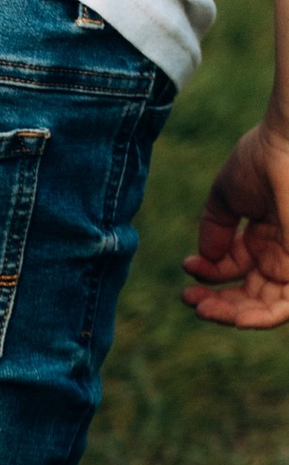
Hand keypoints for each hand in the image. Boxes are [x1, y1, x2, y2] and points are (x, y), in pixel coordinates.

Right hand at [182, 120, 288, 324]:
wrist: (287, 145)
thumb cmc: (262, 159)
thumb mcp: (226, 196)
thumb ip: (214, 229)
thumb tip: (203, 260)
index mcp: (265, 234)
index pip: (234, 269)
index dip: (208, 273)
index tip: (187, 266)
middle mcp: (281, 252)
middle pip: (248, 294)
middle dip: (216, 301)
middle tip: (189, 298)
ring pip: (264, 307)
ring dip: (231, 315)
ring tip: (202, 309)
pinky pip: (284, 308)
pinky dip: (261, 319)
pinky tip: (235, 319)